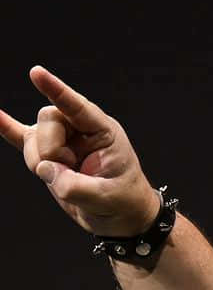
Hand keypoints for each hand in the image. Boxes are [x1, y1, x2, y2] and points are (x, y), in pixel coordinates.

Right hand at [0, 66, 159, 235]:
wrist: (121, 217)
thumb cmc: (123, 201)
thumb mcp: (106, 198)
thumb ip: (75, 186)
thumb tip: (45, 171)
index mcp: (102, 131)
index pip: (77, 107)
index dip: (56, 90)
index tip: (36, 73)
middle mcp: (79, 129)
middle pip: (47, 121)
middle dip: (51, 150)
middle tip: (70, 170)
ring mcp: (60, 140)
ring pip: (33, 138)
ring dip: (41, 161)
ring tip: (64, 177)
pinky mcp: (46, 155)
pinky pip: (20, 137)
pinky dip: (6, 127)